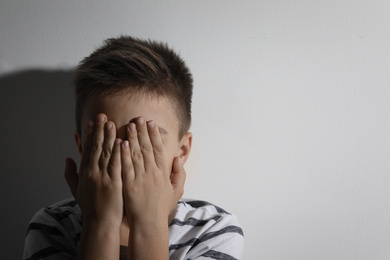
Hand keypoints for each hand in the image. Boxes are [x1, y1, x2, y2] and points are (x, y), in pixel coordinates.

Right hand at [65, 113, 122, 227]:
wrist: (100, 223)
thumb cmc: (90, 207)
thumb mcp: (75, 190)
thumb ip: (70, 174)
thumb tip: (67, 159)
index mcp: (84, 173)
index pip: (87, 149)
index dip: (90, 135)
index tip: (92, 122)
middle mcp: (92, 172)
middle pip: (96, 147)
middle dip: (99, 130)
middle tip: (102, 115)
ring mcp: (103, 177)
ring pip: (106, 153)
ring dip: (109, 136)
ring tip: (111, 122)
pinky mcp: (115, 183)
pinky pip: (117, 164)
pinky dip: (119, 152)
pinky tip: (122, 141)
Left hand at [121, 117, 185, 225]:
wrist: (149, 224)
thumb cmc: (161, 207)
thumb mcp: (176, 191)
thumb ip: (179, 174)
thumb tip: (177, 159)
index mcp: (162, 173)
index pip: (158, 149)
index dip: (154, 135)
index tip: (151, 123)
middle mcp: (152, 173)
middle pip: (147, 148)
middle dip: (143, 131)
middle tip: (139, 118)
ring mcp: (140, 178)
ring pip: (136, 154)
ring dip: (133, 138)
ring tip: (130, 125)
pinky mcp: (129, 185)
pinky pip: (126, 167)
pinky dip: (124, 154)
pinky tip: (121, 143)